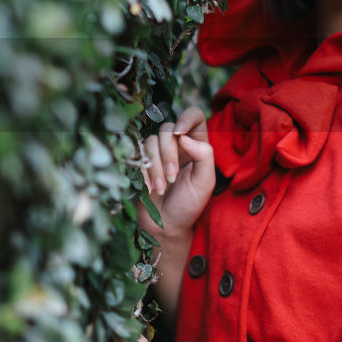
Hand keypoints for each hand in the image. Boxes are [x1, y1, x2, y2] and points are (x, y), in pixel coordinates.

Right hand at [137, 107, 214, 243]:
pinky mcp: (139, 161)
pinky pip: (137, 154)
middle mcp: (176, 144)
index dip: (186, 118)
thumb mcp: (205, 182)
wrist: (165, 225)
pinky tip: (150, 189)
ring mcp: (156, 152)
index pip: (194, 116)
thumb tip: (184, 137)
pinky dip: (144, 172)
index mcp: (196, 145)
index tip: (180, 134)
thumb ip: (204, 156)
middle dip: (169, 154)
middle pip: (167, 128)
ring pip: (151, 141)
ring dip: (156, 167)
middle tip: (172, 178)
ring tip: (161, 188)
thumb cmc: (189, 205)